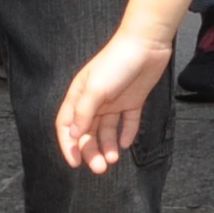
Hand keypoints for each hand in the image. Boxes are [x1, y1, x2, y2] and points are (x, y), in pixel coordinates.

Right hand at [54, 24, 175, 173]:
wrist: (147, 44)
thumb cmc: (116, 63)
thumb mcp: (95, 89)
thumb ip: (83, 113)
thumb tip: (72, 135)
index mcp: (79, 95)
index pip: (67, 125)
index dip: (68, 144)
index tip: (75, 163)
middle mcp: (95, 100)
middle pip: (88, 132)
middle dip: (91, 150)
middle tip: (99, 168)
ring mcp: (114, 101)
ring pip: (107, 130)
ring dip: (108, 146)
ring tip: (113, 160)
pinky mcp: (133, 100)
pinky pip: (128, 122)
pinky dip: (126, 134)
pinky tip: (126, 145)